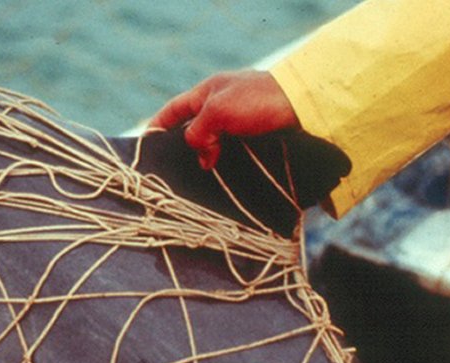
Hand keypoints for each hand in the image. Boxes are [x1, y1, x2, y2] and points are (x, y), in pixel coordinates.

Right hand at [148, 70, 299, 169]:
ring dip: (206, 160)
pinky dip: (225, 164)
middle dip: (183, 149)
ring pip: (213, 144)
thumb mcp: (218, 112)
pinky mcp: (257, 137)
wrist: (305, 104)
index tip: (144, 146)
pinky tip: (223, 178)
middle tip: (173, 172)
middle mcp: (222, 105)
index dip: (157, 127)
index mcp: (208, 92)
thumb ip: (198, 131)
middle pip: (192, 129)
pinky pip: (233, 153)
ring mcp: (240, 121)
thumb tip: (200, 156)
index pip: (173, 110)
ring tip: (199, 181)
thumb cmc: (258, 100)